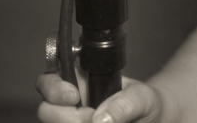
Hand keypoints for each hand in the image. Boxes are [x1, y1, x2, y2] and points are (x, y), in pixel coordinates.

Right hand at [36, 73, 163, 122]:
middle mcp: (68, 103)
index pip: (48, 79)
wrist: (150, 121)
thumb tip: (100, 119)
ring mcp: (69, 120)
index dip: (54, 88)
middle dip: (69, 117)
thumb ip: (126, 103)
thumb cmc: (143, 104)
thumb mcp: (142, 98)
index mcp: (79, 79)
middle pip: (46, 111)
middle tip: (93, 118)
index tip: (74, 96)